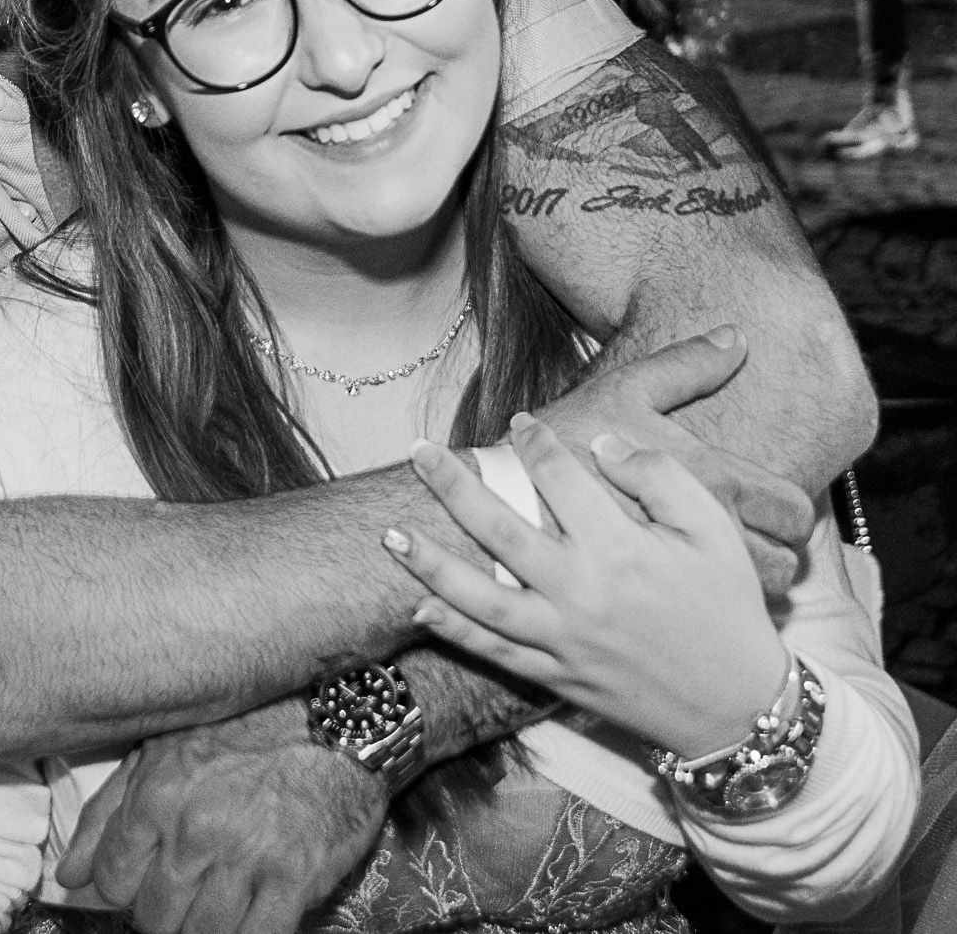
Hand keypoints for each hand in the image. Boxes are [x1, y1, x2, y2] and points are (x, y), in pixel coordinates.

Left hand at [56, 699, 386, 933]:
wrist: (335, 724)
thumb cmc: (243, 734)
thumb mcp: (161, 753)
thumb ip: (107, 814)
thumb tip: (67, 878)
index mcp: (155, 794)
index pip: (112, 881)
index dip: (127, 886)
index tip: (146, 877)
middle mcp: (195, 829)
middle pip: (153, 918)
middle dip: (164, 911)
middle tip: (188, 888)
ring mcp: (244, 857)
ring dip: (204, 926)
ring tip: (219, 895)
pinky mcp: (293, 880)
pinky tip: (250, 913)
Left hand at [389, 417, 791, 758]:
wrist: (739, 707)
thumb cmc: (728, 609)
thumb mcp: (715, 532)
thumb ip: (663, 478)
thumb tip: (605, 444)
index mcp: (623, 550)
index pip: (562, 480)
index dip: (535, 443)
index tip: (517, 420)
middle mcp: (583, 593)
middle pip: (502, 531)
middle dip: (454, 486)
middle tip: (418, 451)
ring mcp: (563, 639)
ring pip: (482, 598)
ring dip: (432, 564)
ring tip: (389, 533)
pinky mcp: (555, 675)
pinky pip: (494, 653)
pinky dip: (454, 632)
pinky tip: (417, 607)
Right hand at [537, 327, 813, 594]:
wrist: (506, 499)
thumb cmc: (565, 440)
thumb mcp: (624, 388)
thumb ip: (685, 365)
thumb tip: (735, 336)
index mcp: (715, 481)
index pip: (796, 511)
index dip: (791, 513)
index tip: (772, 512)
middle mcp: (711, 535)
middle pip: (785, 566)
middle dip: (778, 556)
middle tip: (753, 543)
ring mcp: (684, 578)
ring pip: (752, 599)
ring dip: (749, 587)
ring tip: (724, 569)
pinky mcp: (657, 606)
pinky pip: (710, 618)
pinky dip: (713, 610)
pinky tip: (692, 593)